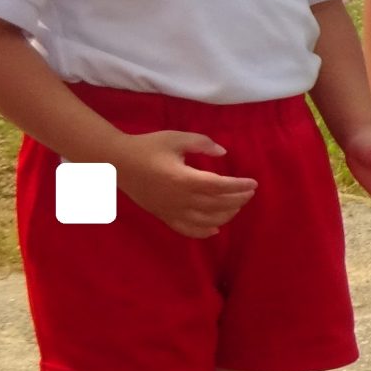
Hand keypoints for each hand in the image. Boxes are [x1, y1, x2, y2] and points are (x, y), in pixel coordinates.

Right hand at [114, 130, 254, 238]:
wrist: (116, 162)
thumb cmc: (147, 147)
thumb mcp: (175, 138)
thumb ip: (201, 143)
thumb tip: (223, 152)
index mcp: (184, 178)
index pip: (220, 186)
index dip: (239, 186)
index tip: (253, 183)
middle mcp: (180, 198)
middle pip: (218, 205)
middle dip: (238, 200)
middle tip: (249, 193)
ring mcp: (172, 210)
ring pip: (207, 221)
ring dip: (226, 215)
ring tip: (236, 206)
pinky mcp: (164, 216)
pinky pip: (187, 230)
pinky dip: (204, 232)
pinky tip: (216, 229)